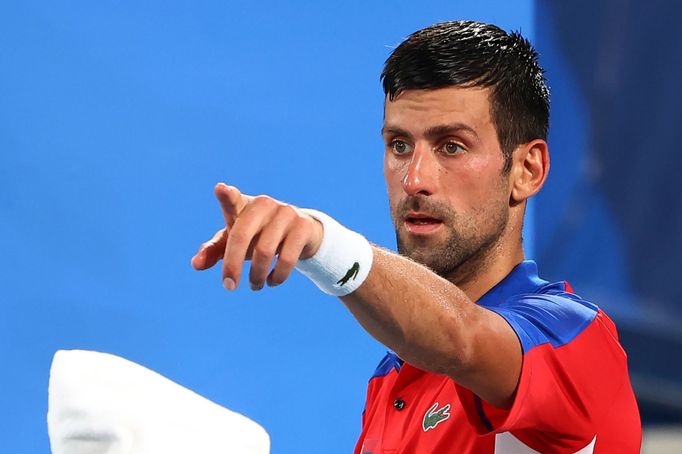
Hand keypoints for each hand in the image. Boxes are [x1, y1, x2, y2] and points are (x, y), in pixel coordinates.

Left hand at [191, 183, 323, 290]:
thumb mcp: (234, 240)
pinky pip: (287, 258)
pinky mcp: (303, 227)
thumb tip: (195, 265)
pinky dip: (277, 276)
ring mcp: (286, 213)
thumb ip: (214, 251)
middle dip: (232, 265)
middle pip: (242, 236)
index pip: (232, 199)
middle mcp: (264, 204)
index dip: (226, 195)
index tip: (220, 189)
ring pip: (264, 252)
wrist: (300, 232)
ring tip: (254, 286)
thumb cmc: (257, 235)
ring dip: (256, 276)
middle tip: (229, 287)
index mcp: (243, 204)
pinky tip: (271, 281)